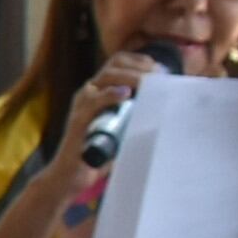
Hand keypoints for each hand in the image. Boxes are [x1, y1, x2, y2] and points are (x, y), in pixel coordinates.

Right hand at [41, 49, 163, 185]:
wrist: (72, 176)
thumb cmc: (98, 153)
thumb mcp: (122, 127)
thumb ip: (136, 113)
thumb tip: (166, 105)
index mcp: (99, 90)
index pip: (119, 61)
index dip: (140, 60)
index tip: (160, 70)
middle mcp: (88, 92)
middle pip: (115, 64)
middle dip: (140, 66)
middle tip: (158, 76)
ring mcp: (81, 105)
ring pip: (106, 76)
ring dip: (131, 76)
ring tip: (148, 82)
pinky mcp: (78, 120)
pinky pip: (94, 101)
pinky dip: (111, 95)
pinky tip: (125, 94)